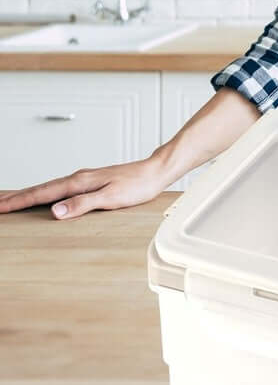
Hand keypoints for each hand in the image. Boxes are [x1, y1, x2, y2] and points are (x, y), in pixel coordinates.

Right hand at [0, 157, 172, 219]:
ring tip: (13, 201)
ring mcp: (83, 179)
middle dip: (17, 198)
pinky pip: (60, 188)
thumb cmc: (138, 186)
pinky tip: (47, 197)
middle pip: (40, 189)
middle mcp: (77, 178)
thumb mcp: (111, 198)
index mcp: (78, 183)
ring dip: (29, 195)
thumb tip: (55, 211)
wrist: (155, 172)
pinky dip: (46, 193)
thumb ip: (82, 204)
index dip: (19, 202)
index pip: (42, 194)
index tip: (1, 208)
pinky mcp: (91, 182)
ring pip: (49, 188)